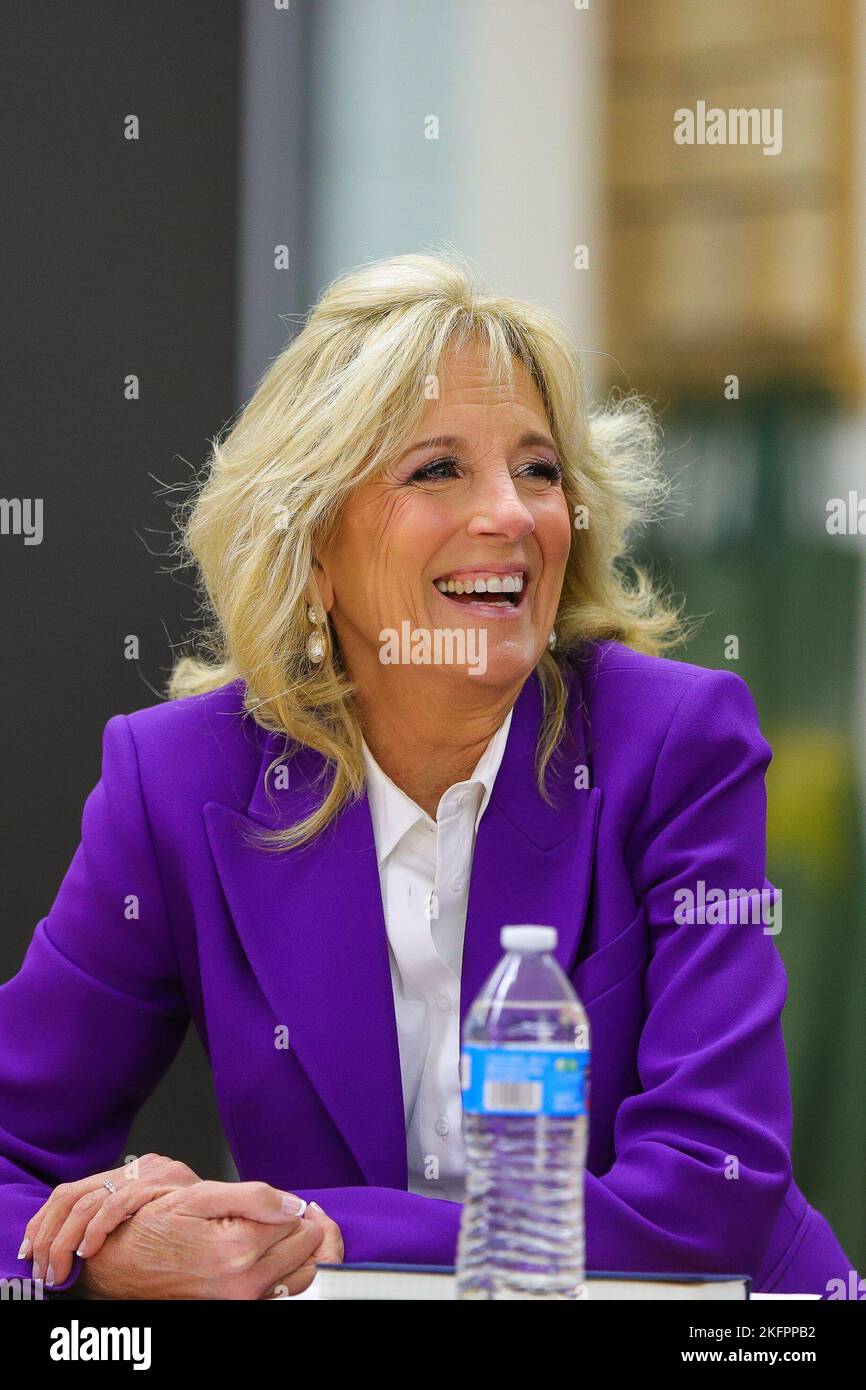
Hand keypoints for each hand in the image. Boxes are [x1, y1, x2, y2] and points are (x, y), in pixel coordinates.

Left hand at [21, 1152, 199, 1287]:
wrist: (244, 1216)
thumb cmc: (195, 1230)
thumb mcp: (150, 1223)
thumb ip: (120, 1222)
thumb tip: (73, 1247)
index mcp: (132, 1172)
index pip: (71, 1190)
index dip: (44, 1221)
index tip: (31, 1252)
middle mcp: (141, 1166)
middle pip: (73, 1193)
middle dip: (49, 1235)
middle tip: (44, 1270)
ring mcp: (153, 1171)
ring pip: (88, 1201)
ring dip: (66, 1240)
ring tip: (62, 1266)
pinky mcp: (164, 1182)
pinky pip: (118, 1203)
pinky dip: (97, 1228)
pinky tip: (89, 1249)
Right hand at [75, 1180, 342, 1298]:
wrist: (119, 1266)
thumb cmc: (153, 1228)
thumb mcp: (200, 1196)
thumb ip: (254, 1196)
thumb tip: (294, 1203)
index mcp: (238, 1249)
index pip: (300, 1225)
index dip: (300, 1208)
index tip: (297, 1202)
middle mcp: (244, 1283)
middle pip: (308, 1252)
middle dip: (309, 1229)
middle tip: (302, 1214)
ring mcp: (241, 1302)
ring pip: (302, 1277)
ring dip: (306, 1253)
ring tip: (294, 1233)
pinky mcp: (236, 1309)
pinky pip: (282, 1294)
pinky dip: (290, 1274)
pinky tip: (278, 1255)